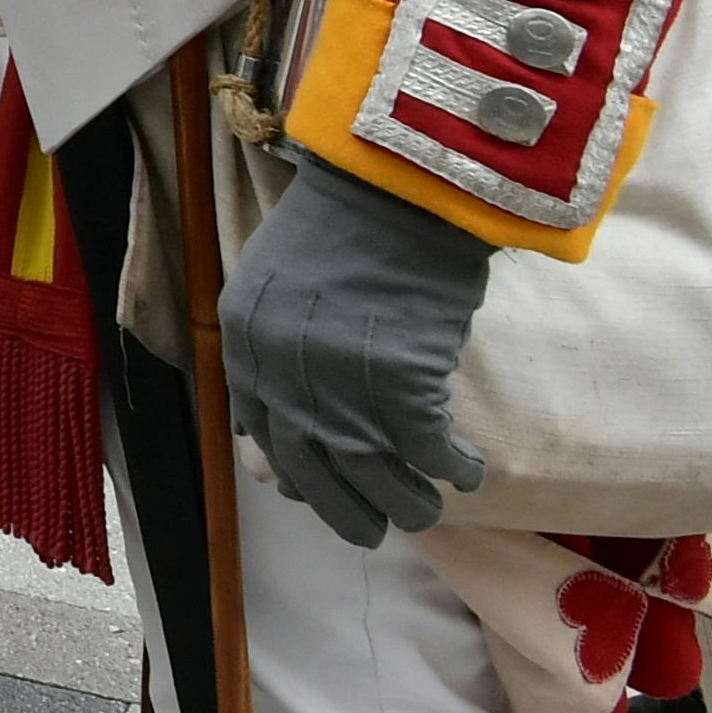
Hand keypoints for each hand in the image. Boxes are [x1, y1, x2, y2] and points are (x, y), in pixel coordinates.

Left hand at [218, 154, 493, 543]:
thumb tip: (270, 420)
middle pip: (310, 465)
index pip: (261, 429)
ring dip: (404, 502)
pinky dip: (450, 467)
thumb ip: (272, 346)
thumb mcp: (277, 279)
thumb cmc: (346, 223)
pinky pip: (427, 447)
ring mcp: (339, 376)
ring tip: (427, 510)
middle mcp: (282, 366)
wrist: (398, 182)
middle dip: (344, 509)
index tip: (316, 492)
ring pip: (371, 470)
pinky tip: (466, 471)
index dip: (293, 471)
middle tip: (373, 530)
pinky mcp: (402, 377)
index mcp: (245, 338)